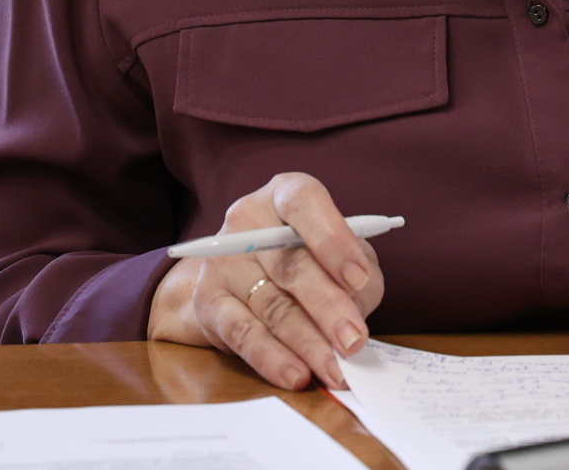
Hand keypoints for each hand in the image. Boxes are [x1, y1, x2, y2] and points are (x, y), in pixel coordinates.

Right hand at [148, 173, 384, 389]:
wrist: (241, 273)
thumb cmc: (307, 256)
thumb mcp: (340, 252)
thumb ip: (358, 272)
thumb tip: (357, 312)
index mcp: (285, 194)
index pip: (305, 204)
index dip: (333, 240)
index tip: (359, 278)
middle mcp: (248, 221)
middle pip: (291, 265)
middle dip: (328, 307)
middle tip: (354, 341)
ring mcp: (223, 261)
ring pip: (271, 305)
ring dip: (307, 342)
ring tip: (335, 369)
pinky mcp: (209, 302)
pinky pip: (243, 334)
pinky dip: (272, 358)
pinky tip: (297, 375)